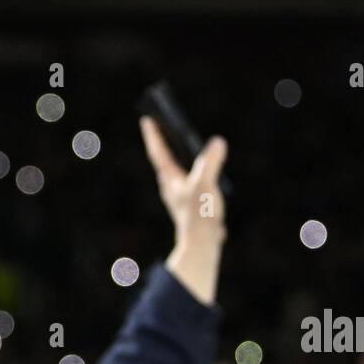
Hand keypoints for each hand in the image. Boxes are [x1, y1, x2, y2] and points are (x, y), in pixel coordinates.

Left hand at [140, 117, 227, 304]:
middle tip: (166, 125)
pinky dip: (195, 174)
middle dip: (166, 143)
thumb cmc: (199, 215)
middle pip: (166, 160)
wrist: (201, 246)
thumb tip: (217, 142)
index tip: (146, 118)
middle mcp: (172, 187)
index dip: (154, 134)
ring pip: (178, 172)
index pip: (159, 151)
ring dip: (181, 158)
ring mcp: (180, 197)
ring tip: (185, 145)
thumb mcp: (205, 183)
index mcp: (170, 179)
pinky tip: (205, 174)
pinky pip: (191, 183)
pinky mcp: (190, 205)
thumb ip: (210, 161)